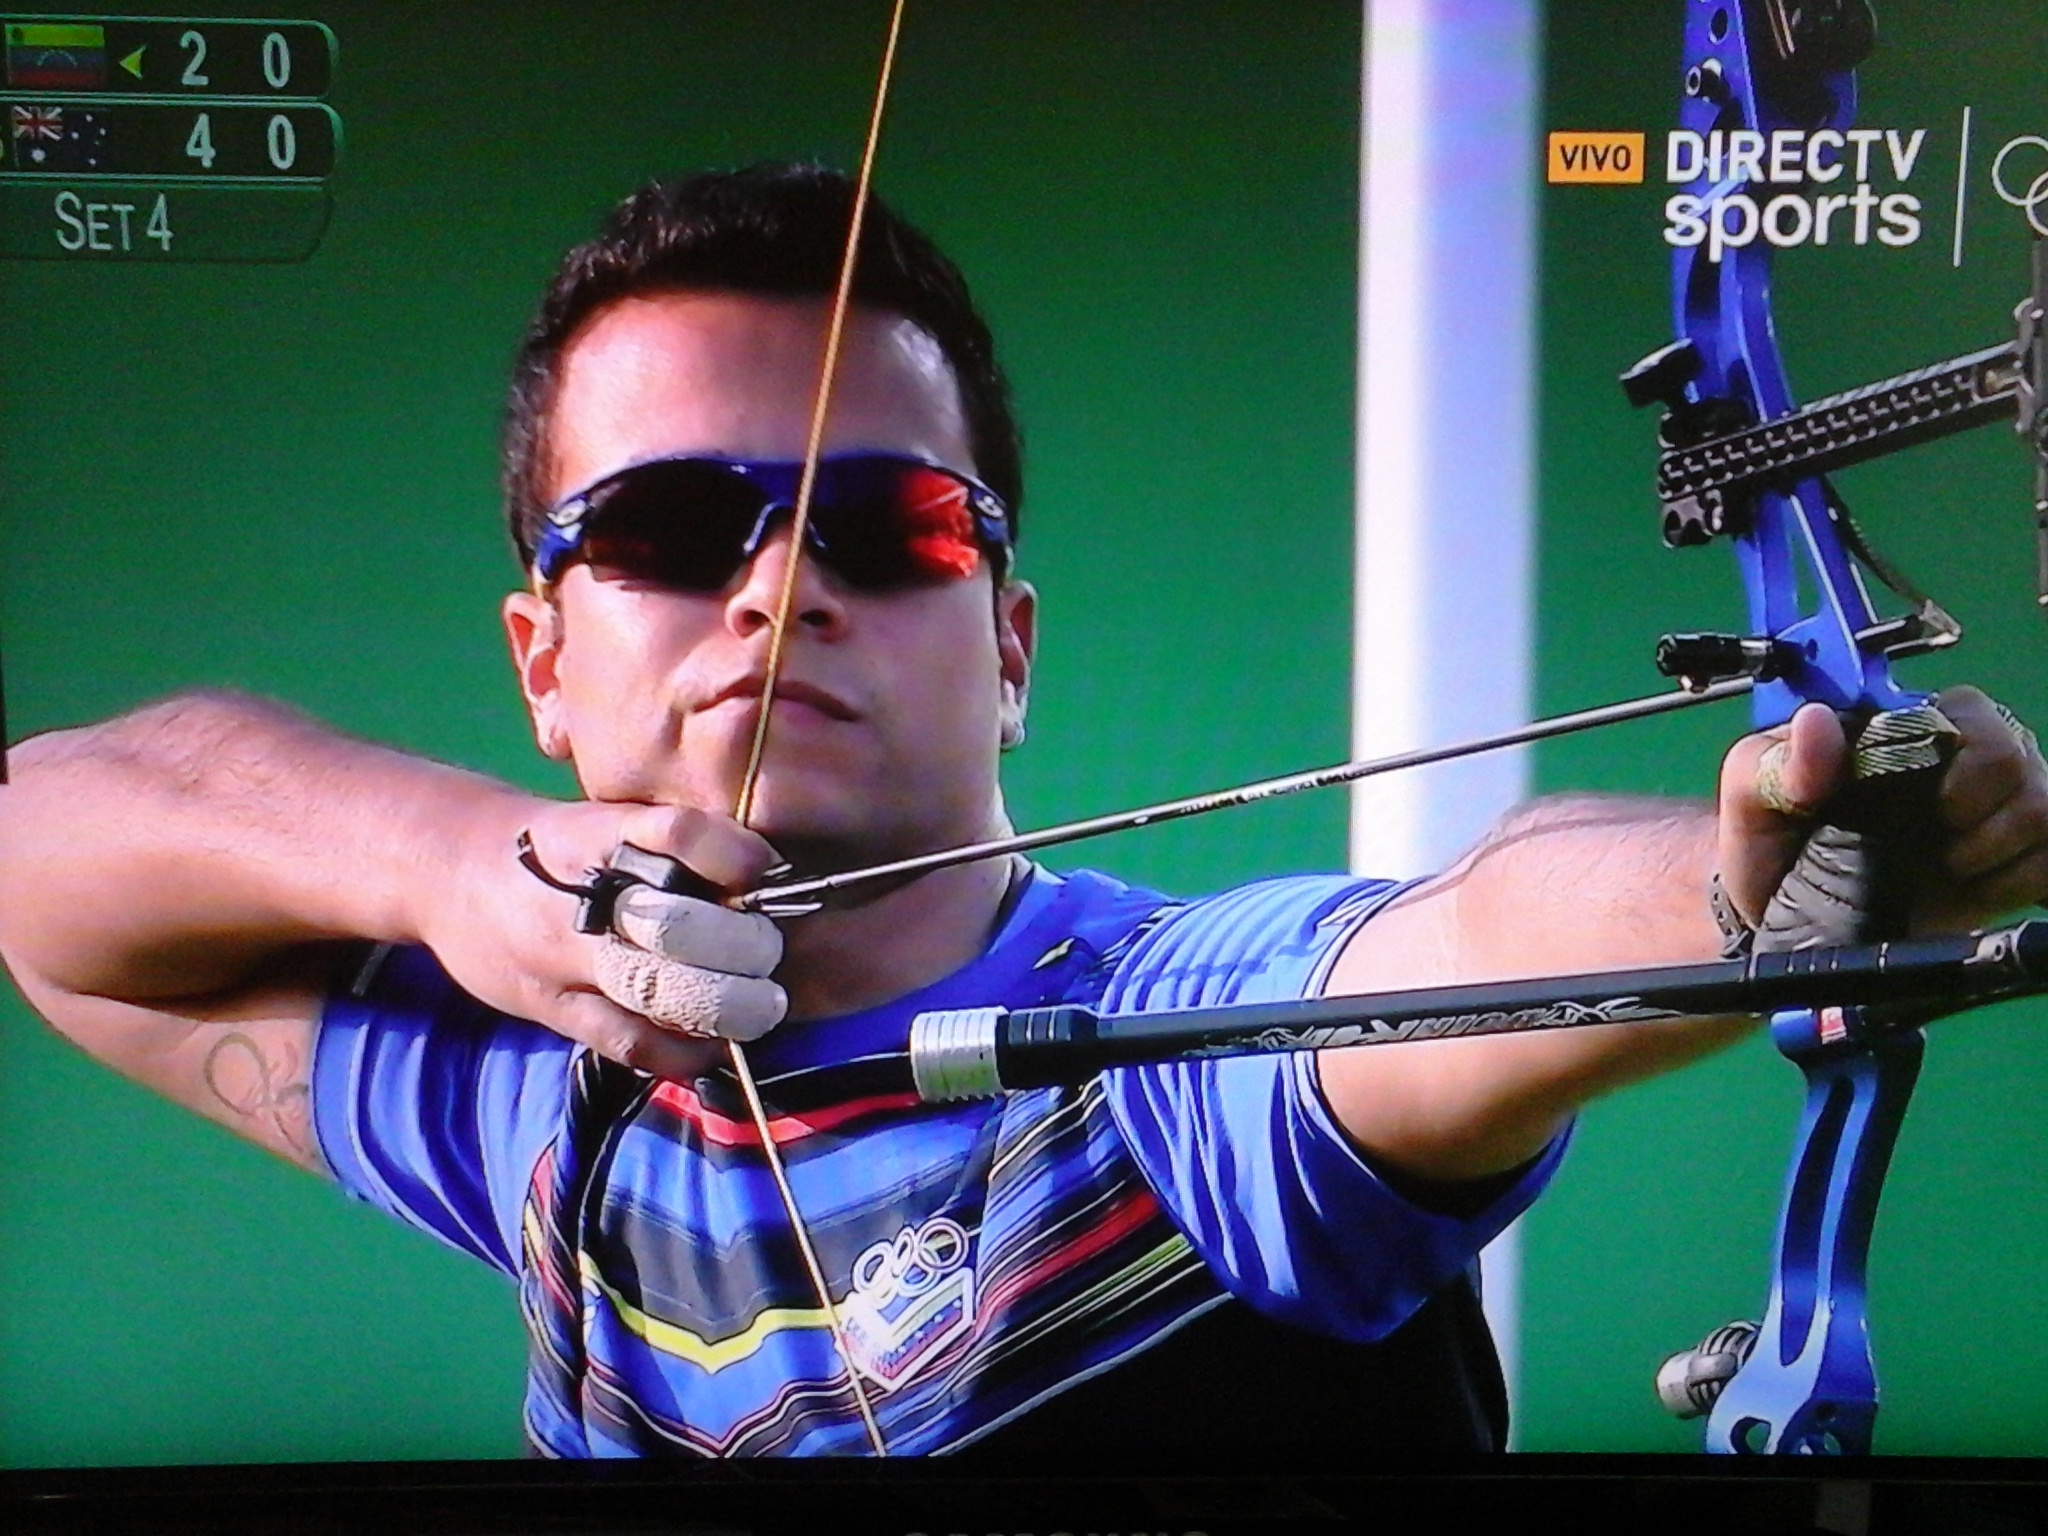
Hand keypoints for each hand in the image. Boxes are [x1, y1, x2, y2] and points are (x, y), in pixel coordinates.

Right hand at [420, 797, 784, 1079]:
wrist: (448, 868)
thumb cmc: (551, 847)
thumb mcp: (603, 822)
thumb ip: (671, 847)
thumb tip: (764, 877)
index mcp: (602, 832)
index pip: (678, 833)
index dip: (733, 855)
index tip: (766, 873)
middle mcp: (584, 893)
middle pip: (679, 925)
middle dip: (744, 948)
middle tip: (769, 956)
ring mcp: (563, 954)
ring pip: (658, 989)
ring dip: (725, 1006)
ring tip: (759, 1007)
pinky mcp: (550, 1005)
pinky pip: (628, 1040)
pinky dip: (681, 1052)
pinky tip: (711, 1047)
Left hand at [1717, 686, 2047, 934]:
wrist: (1787, 917)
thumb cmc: (1772, 844)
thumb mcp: (1752, 798)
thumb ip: (1776, 760)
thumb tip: (1816, 723)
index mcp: (1908, 726)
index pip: (1968, 715)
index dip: (1946, 761)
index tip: (1907, 801)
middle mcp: (1967, 757)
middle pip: (2015, 761)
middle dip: (1966, 811)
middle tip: (1919, 837)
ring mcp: (2001, 807)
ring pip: (2041, 811)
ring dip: (1984, 853)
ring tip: (1935, 864)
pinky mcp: (2020, 859)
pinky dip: (2008, 883)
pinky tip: (1965, 886)